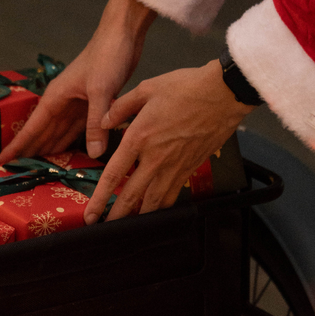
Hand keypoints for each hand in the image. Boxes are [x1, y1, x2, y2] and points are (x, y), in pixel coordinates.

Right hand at [0, 0, 155, 162]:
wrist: (123, 35)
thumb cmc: (106, 56)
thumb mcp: (100, 91)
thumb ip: (95, 123)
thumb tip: (94, 154)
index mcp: (56, 97)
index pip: (31, 127)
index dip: (17, 146)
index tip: (2, 161)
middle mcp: (62, 102)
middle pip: (42, 133)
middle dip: (30, 152)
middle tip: (18, 173)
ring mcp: (76, 104)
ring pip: (59, 133)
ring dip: (50, 150)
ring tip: (39, 170)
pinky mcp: (92, 104)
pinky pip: (78, 129)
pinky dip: (72, 142)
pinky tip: (68, 154)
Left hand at [83, 59, 255, 221]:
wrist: (224, 93)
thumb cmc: (188, 87)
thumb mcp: (147, 88)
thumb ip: (121, 106)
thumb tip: (103, 120)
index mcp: (139, 138)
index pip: (113, 176)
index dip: (99, 199)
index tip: (90, 214)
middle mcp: (155, 158)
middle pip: (131, 197)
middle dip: (115, 216)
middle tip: (104, 228)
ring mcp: (175, 166)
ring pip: (153, 202)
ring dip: (139, 215)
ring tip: (128, 225)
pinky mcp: (190, 168)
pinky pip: (172, 195)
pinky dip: (161, 206)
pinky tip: (154, 209)